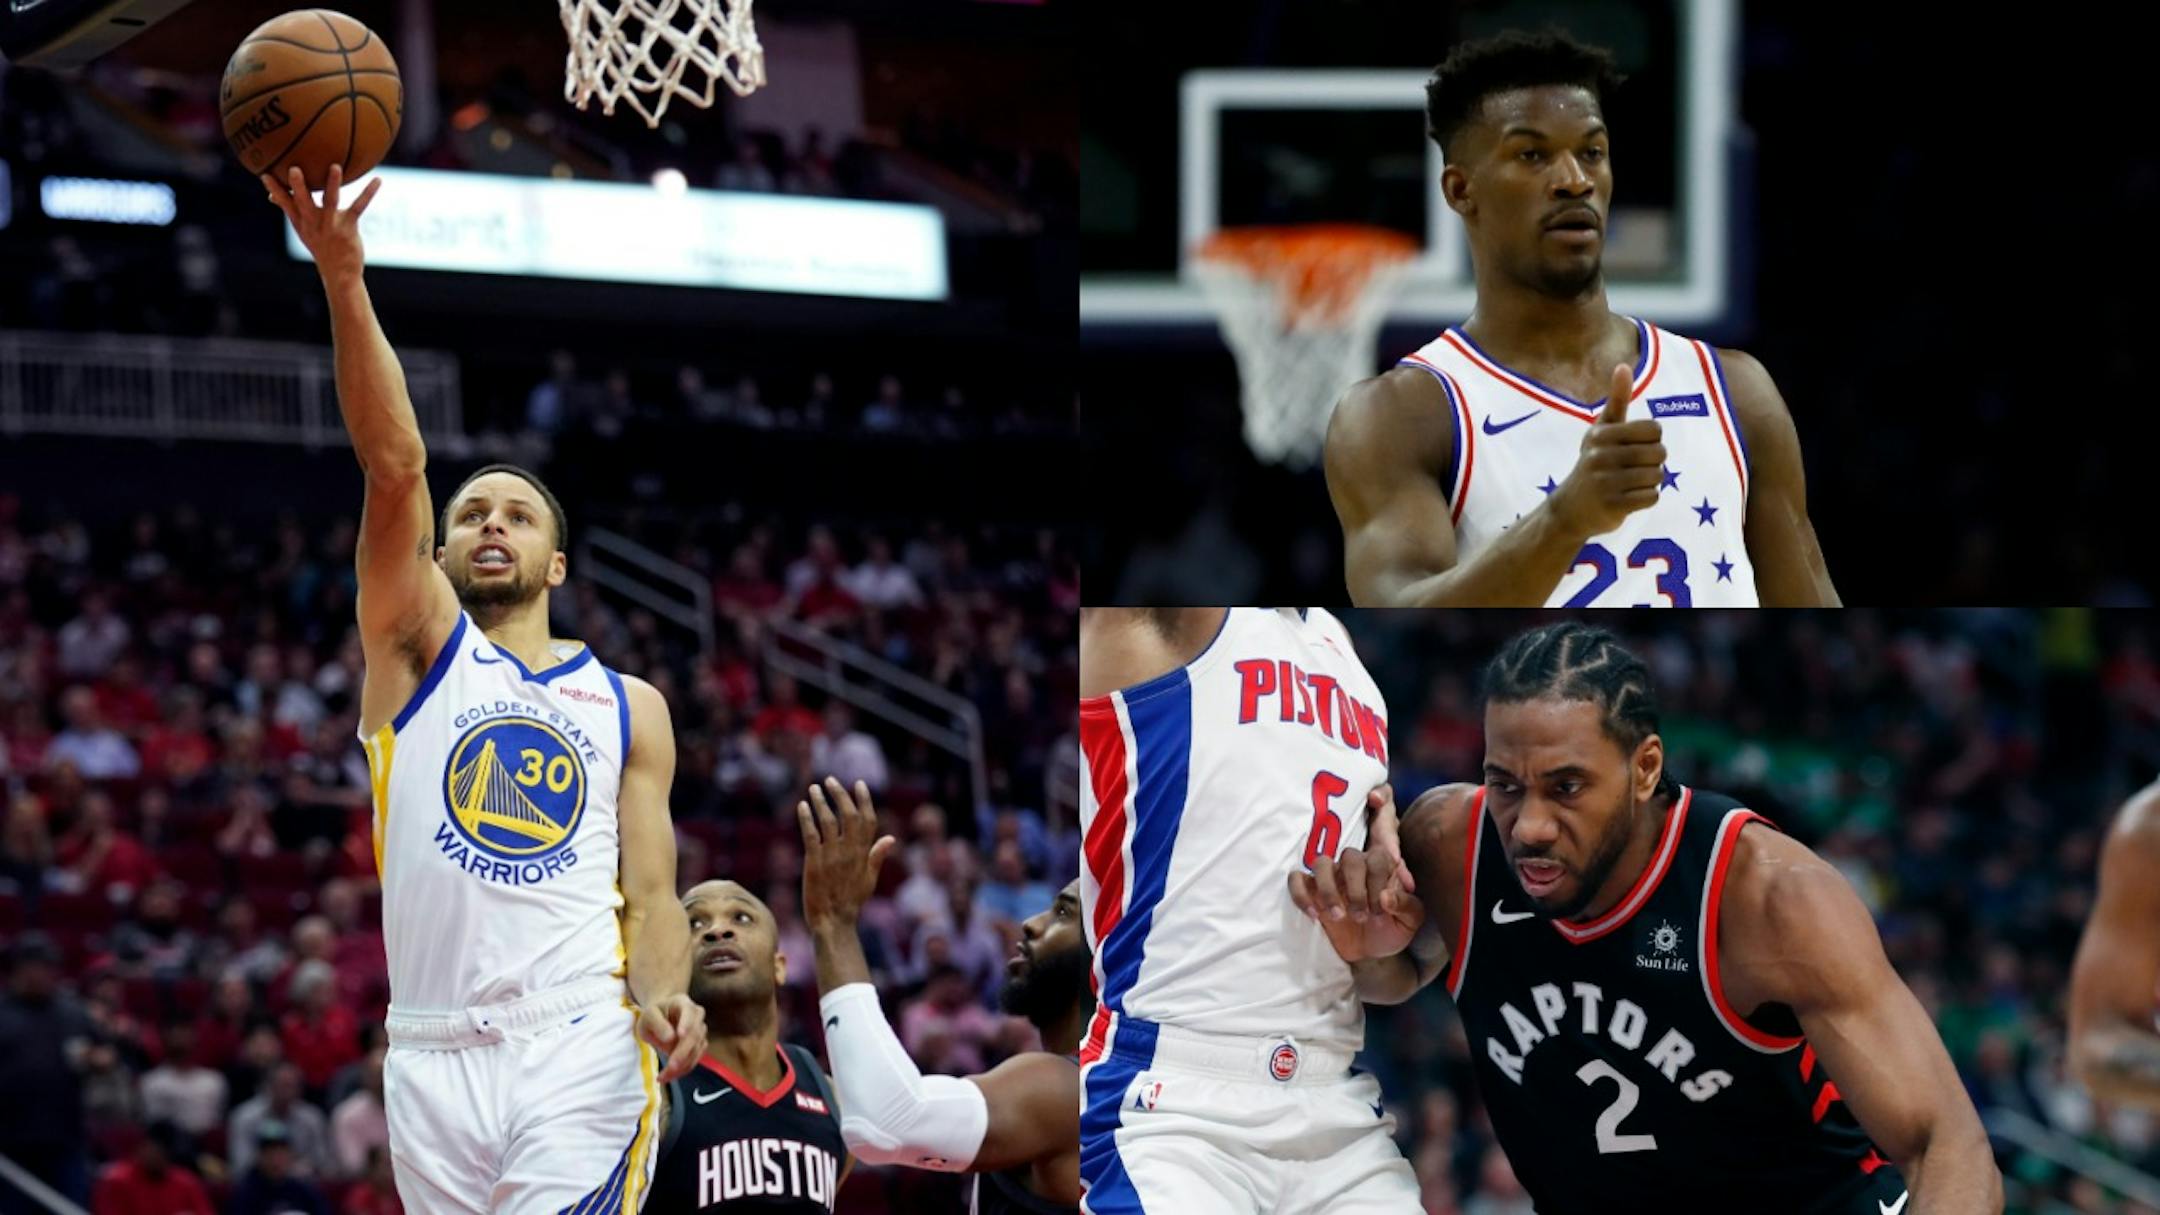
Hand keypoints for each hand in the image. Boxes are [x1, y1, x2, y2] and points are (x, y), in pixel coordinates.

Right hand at [262, 163, 381, 282]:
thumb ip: (290, 210)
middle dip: (298, 186)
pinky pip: (358, 206)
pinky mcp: (348, 227)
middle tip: (294, 169)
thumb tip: (271, 197)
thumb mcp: (302, 230)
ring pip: (330, 201)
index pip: (284, 203)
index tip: (264, 174)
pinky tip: (377, 180)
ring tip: (335, 167)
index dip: (275, 190)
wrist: (339, 273)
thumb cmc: (320, 246)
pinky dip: (368, 193)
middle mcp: (313, 222)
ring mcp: (331, 225)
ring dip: (332, 184)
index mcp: (301, 221)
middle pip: (303, 202)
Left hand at [638, 993, 706, 1084]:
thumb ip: (657, 1023)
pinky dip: (682, 1070)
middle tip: (671, 1066)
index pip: (690, 1012)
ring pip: (696, 1050)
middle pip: (695, 1035)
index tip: (681, 1035)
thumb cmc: (654, 1014)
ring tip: (663, 1076)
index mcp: (683, 1003)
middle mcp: (697, 1016)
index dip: (687, 1023)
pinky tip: (667, 1076)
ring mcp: (700, 1031)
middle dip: (683, 1052)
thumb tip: (670, 1038)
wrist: (660, 1017)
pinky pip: (694, 1059)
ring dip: (682, 1065)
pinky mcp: (699, 1046)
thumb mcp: (648, 1015)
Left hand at [797, 776, 897, 931]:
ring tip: (814, 788)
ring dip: (820, 801)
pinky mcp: (814, 862)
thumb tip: (891, 838)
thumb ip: (877, 857)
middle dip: (840, 794)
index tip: (859, 784)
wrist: (833, 922)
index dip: (864, 800)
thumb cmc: (851, 902)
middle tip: (830, 780)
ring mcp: (832, 856)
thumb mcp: (869, 879)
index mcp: (863, 854)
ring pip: (827, 820)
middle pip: (848, 815)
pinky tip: (802, 806)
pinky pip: (810, 834)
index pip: (868, 819)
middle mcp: (849, 851)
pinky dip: (806, 818)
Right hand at [1290, 786, 1422, 962]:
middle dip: (1358, 886)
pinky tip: (1316, 915)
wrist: (1369, 954)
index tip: (1377, 817)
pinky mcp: (1310, 890)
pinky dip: (1303, 895)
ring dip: (1330, 890)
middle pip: (1351, 855)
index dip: (1382, 828)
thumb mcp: (1409, 922)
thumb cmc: (1391, 930)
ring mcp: (1331, 876)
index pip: (1382, 845)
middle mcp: (1355, 865)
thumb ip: (1406, 906)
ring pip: (1321, 863)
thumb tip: (1386, 895)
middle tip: (1367, 915)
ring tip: (1340, 917)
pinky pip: (1297, 879)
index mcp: (1382, 866)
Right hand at [1549, 362, 1664, 538]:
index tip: (1636, 447)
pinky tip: (1630, 498)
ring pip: (1657, 476)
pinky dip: (1646, 499)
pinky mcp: (1612, 506)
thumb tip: (1623, 366)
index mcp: (1601, 434)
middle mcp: (1600, 456)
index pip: (1654, 430)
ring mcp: (1605, 482)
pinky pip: (1651, 497)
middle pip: (1659, 453)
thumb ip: (1617, 400)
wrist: (1570, 509)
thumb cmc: (1593, 464)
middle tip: (1634, 469)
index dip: (1652, 440)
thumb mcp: (1601, 430)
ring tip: (1631, 483)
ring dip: (1651, 482)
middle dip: (1653, 463)